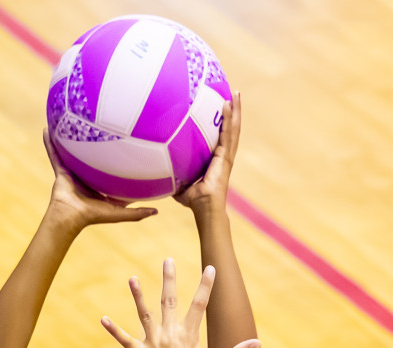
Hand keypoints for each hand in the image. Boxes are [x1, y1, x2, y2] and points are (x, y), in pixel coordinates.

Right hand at [42, 130, 157, 230]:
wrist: (71, 217)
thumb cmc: (94, 216)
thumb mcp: (119, 213)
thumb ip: (137, 212)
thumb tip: (157, 210)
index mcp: (98, 186)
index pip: (108, 169)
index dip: (115, 159)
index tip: (125, 146)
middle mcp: (85, 177)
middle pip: (90, 156)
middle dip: (93, 142)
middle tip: (100, 126)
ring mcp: (72, 172)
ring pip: (71, 151)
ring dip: (69, 138)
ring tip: (70, 120)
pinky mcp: (60, 170)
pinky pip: (54, 152)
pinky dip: (50, 142)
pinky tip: (47, 128)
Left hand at [100, 259, 259, 347]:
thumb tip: (259, 343)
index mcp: (190, 337)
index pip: (200, 305)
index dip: (206, 286)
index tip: (210, 268)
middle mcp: (170, 336)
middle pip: (169, 301)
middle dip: (170, 279)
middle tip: (168, 260)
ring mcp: (153, 344)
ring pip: (144, 314)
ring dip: (138, 295)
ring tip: (132, 278)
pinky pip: (124, 339)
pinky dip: (113, 329)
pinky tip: (102, 318)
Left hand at [175, 93, 240, 211]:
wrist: (204, 208)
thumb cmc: (193, 201)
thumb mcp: (180, 185)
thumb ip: (172, 176)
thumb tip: (156, 173)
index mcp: (215, 159)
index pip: (220, 136)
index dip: (222, 123)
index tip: (221, 108)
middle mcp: (223, 154)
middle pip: (230, 128)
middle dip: (232, 111)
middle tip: (233, 93)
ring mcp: (226, 155)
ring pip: (233, 128)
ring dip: (235, 110)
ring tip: (236, 93)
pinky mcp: (226, 156)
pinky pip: (228, 133)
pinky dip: (229, 118)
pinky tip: (228, 104)